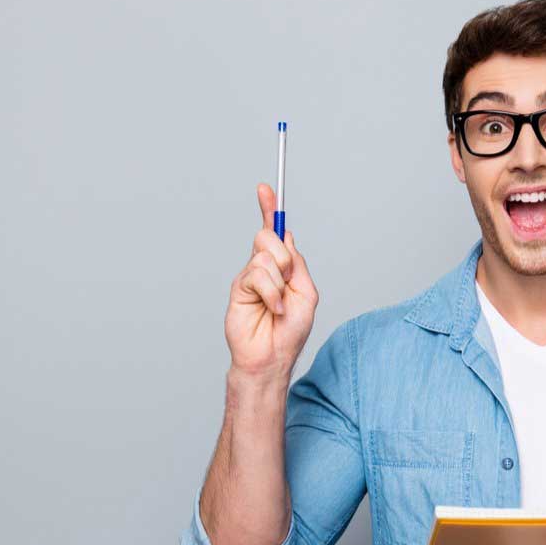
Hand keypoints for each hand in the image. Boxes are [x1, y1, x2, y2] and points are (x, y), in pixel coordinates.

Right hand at [225, 183, 318, 380]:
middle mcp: (264, 267)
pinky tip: (272, 309)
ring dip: (279, 283)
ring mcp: (250, 276)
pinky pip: (257, 274)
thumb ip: (297, 264)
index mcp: (283, 266)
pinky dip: (271, 293)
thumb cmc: (290, 330)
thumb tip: (286, 238)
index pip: (274, 231)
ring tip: (279, 305)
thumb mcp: (306, 293)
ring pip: (265, 256)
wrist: (272, 356)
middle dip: (284, 259)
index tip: (265, 188)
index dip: (269, 209)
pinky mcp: (239, 287)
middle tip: (287, 283)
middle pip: (269, 236)